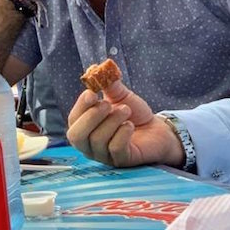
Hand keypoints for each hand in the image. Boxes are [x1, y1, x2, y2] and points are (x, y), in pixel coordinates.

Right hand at [66, 89, 183, 167]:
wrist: (156, 129)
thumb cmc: (133, 114)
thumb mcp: (120, 96)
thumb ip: (108, 85)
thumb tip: (96, 68)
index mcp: (86, 127)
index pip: (73, 120)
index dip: (80, 106)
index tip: (92, 93)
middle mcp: (90, 144)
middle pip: (76, 136)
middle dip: (91, 117)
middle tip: (107, 104)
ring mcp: (104, 156)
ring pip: (98, 140)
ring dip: (113, 121)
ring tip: (126, 110)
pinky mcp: (121, 161)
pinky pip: (115, 148)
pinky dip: (122, 133)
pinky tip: (130, 125)